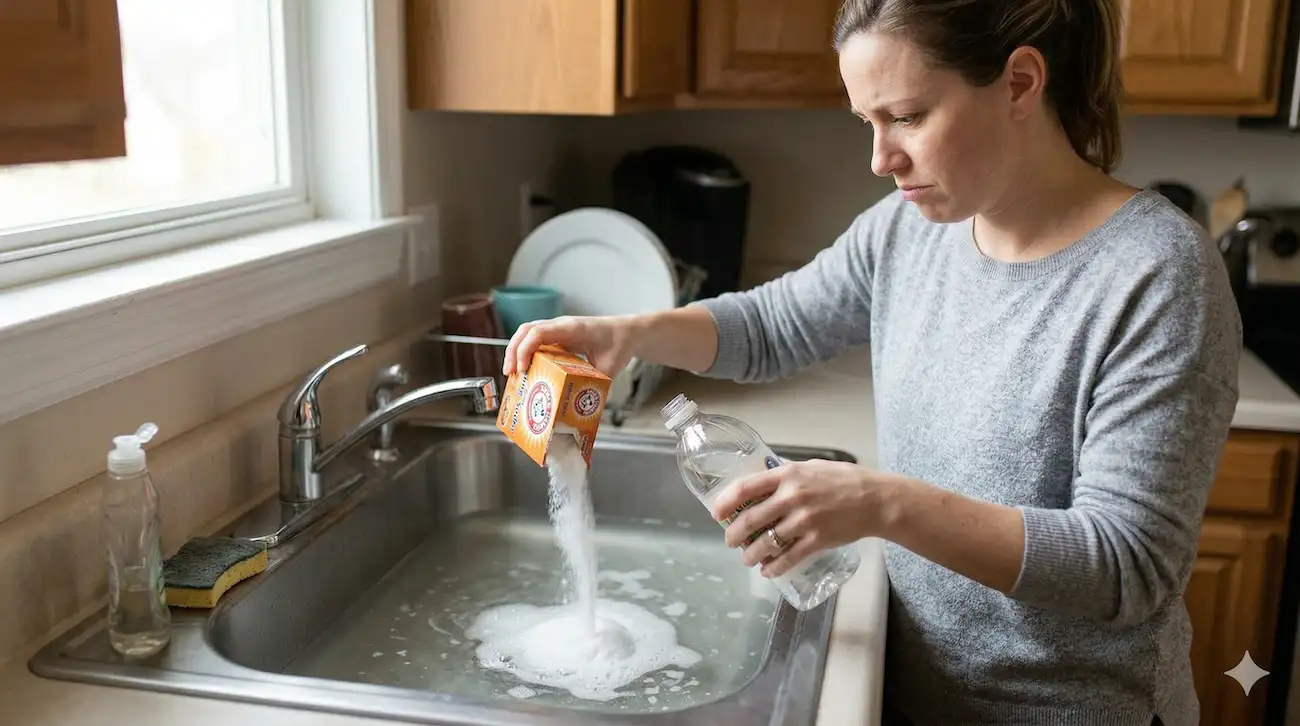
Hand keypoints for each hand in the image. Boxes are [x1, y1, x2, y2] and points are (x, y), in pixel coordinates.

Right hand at [502, 315, 637, 377]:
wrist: (628, 332)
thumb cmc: (619, 344)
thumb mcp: (609, 368)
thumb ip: (595, 386)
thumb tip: (584, 411)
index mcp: (572, 328)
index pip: (539, 332)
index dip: (525, 350)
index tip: (522, 370)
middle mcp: (561, 326)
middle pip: (526, 330)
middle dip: (513, 351)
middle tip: (509, 374)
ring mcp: (559, 329)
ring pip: (528, 333)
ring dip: (516, 351)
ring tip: (512, 374)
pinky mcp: (559, 336)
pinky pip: (537, 340)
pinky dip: (526, 353)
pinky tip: (526, 370)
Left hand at [709, 459, 894, 578]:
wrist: (876, 499)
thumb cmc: (845, 479)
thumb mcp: (811, 466)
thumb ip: (787, 475)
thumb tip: (763, 484)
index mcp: (788, 475)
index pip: (745, 487)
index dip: (725, 502)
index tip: (716, 513)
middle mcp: (792, 497)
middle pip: (750, 519)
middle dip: (734, 534)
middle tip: (729, 540)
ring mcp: (804, 520)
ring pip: (766, 542)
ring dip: (750, 554)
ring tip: (747, 558)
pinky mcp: (816, 540)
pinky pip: (787, 558)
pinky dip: (773, 567)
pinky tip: (767, 570)